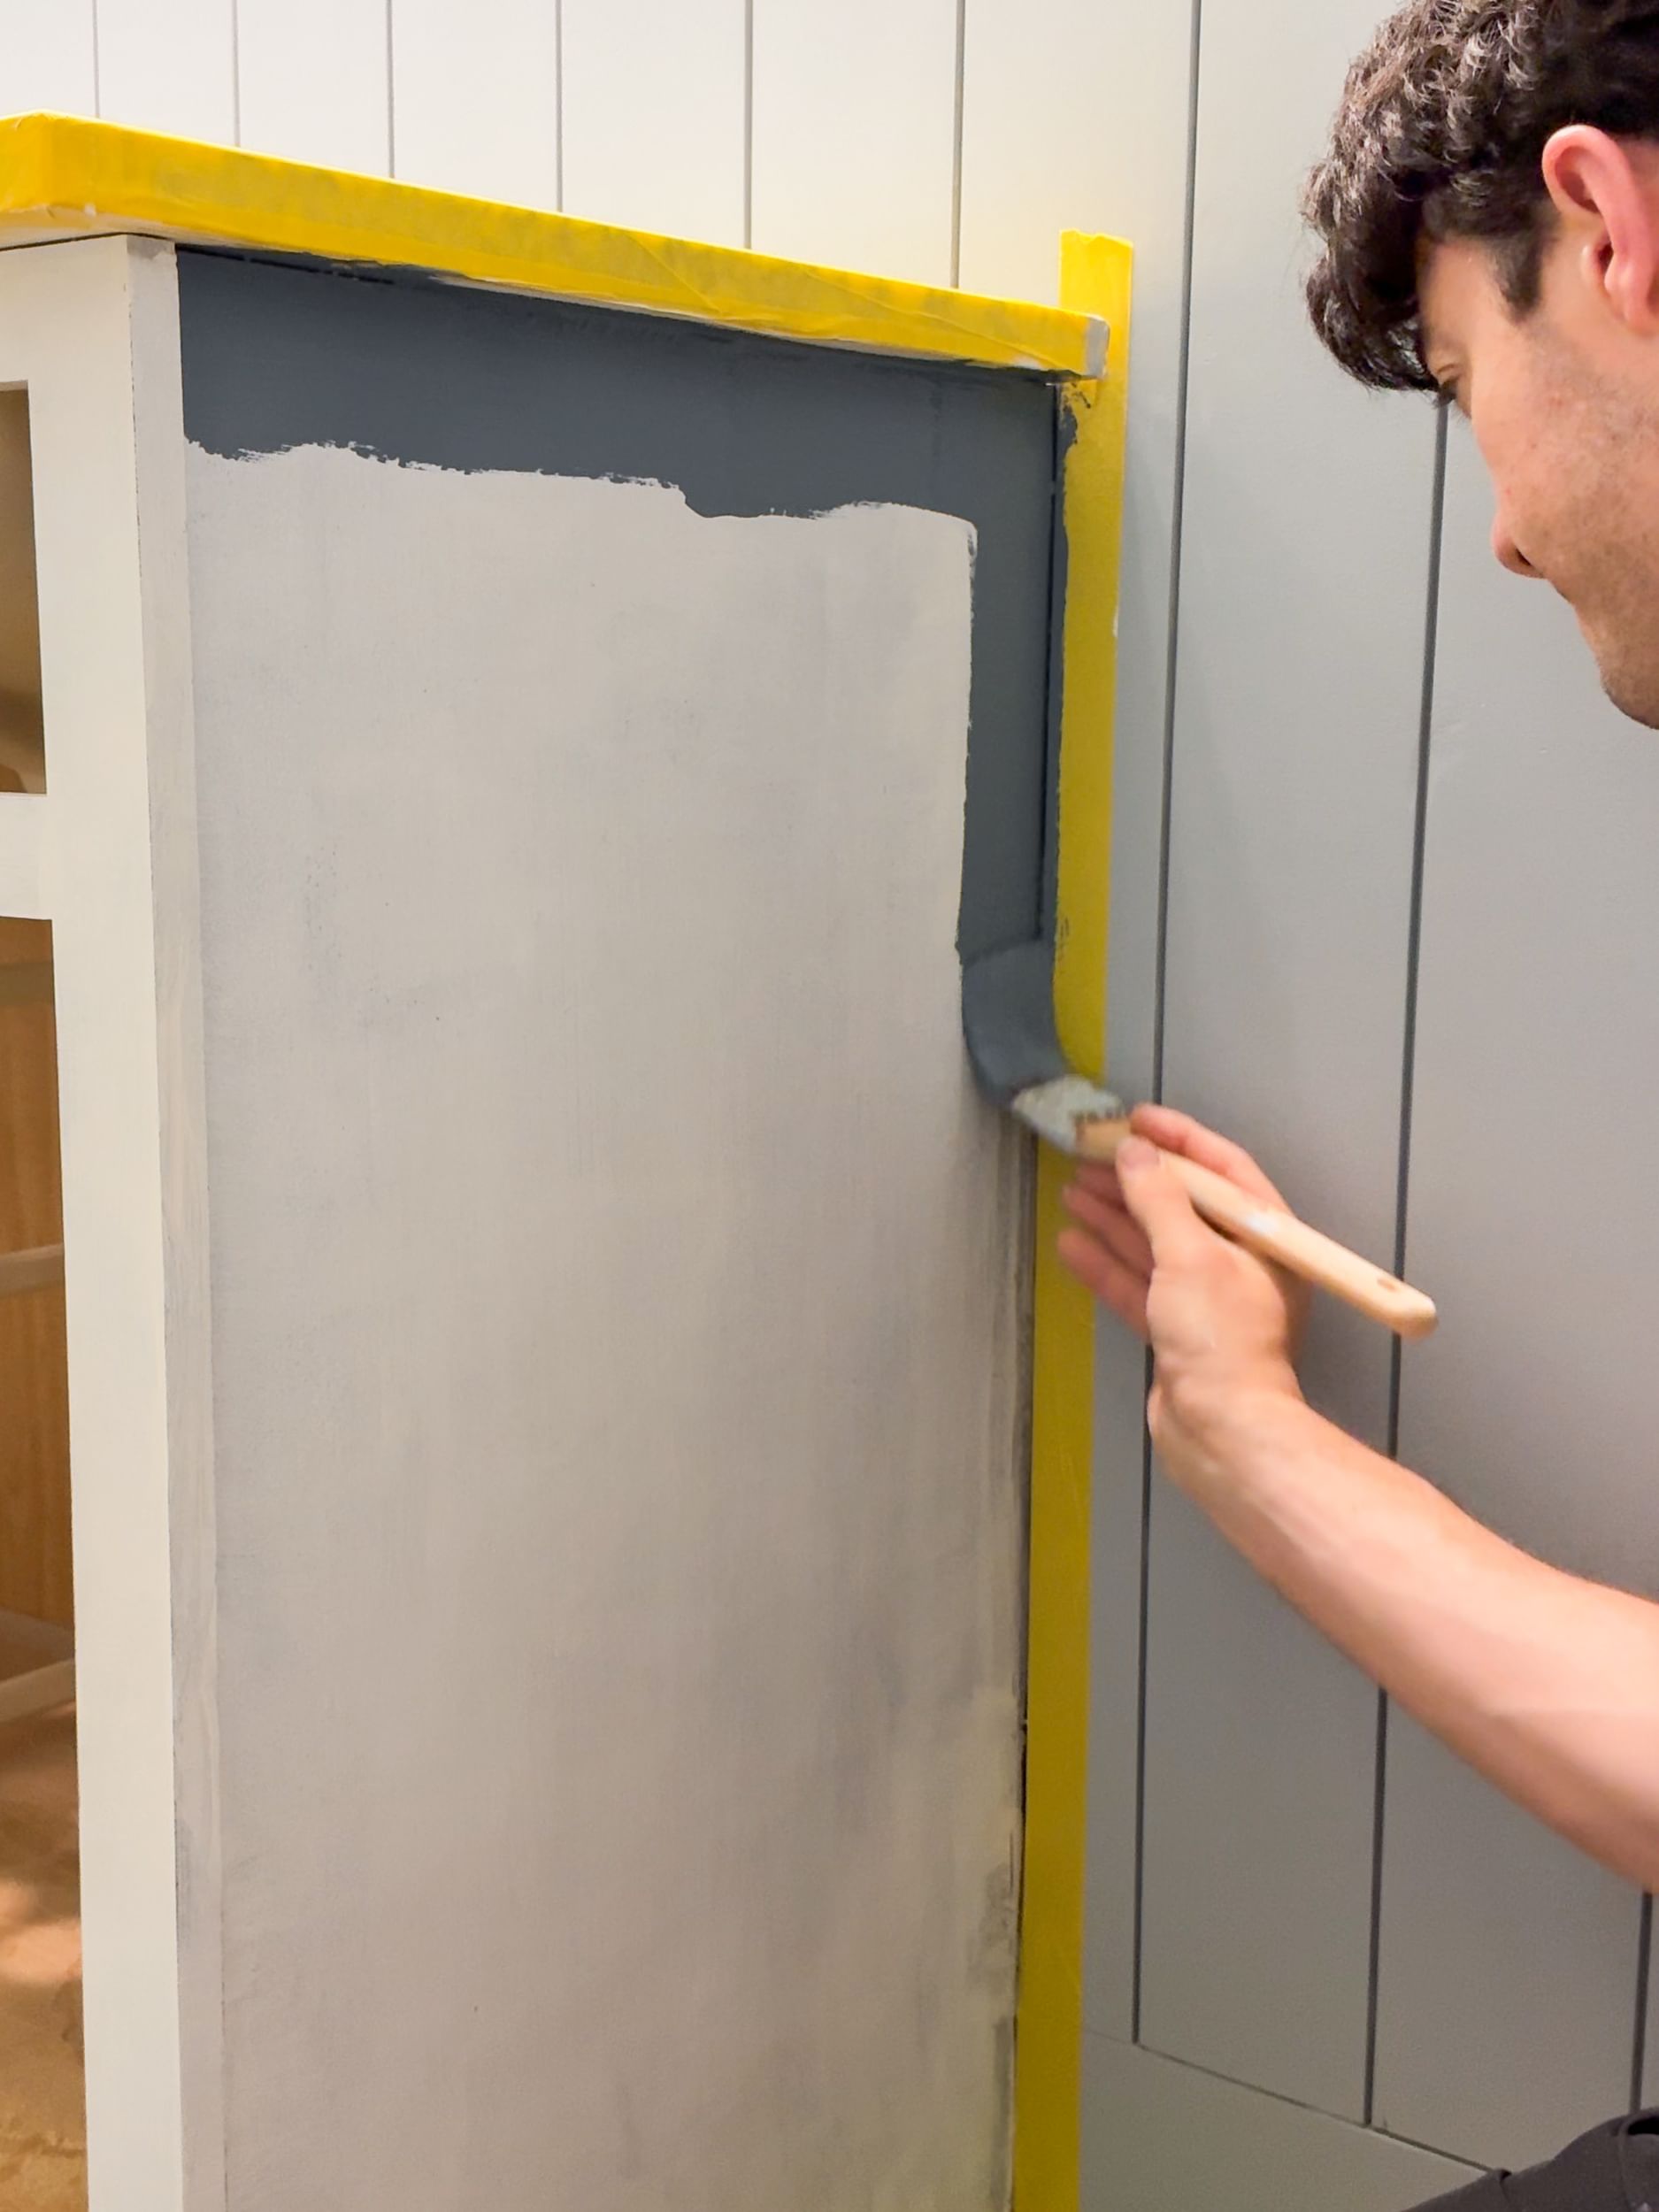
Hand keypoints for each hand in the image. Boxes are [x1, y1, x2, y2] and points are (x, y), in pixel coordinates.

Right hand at [1057, 1104, 1307, 1492]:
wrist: (1221, 1431)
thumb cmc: (1221, 1338)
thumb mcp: (1189, 1255)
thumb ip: (1158, 1199)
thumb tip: (1133, 1152)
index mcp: (1265, 1238)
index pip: (1223, 1171)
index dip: (1180, 1140)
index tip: (1135, 1119)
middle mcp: (1240, 1264)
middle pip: (1182, 1205)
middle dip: (1135, 1178)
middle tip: (1090, 1153)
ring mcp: (1205, 1299)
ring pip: (1153, 1243)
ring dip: (1114, 1215)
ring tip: (1072, 1187)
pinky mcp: (1175, 1332)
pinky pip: (1138, 1284)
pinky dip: (1106, 1263)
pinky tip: (1072, 1241)